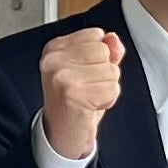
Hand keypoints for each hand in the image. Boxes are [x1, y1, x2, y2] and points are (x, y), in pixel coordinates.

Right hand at [38, 28, 124, 161]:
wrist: (62, 133)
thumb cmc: (74, 100)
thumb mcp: (90, 69)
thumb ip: (105, 50)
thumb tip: (113, 39)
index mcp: (55, 48)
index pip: (96, 35)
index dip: (99, 57)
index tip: (84, 73)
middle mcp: (54, 60)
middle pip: (104, 51)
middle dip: (104, 71)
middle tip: (87, 87)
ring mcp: (62, 76)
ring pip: (111, 70)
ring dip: (107, 87)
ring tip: (89, 96)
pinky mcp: (73, 94)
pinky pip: (112, 89)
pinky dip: (108, 101)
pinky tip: (92, 105)